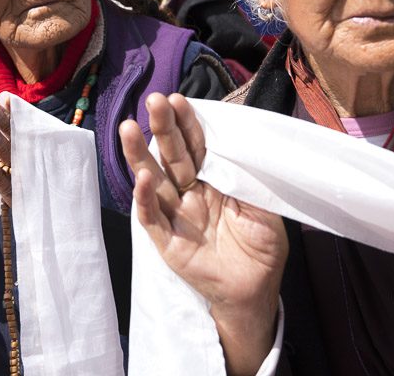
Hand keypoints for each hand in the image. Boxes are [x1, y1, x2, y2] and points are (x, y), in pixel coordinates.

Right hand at [120, 94, 286, 375]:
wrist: (256, 293)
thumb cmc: (262, 249)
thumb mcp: (265, 207)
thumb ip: (250, 177)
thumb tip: (242, 141)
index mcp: (214, 180)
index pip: (198, 145)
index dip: (188, 123)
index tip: (178, 99)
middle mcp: (190, 193)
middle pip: (172, 156)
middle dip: (163, 128)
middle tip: (154, 100)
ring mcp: (176, 216)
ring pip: (154, 180)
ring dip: (141, 155)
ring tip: (129, 128)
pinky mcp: (167, 242)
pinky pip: (152, 218)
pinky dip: (146, 199)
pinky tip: (143, 179)